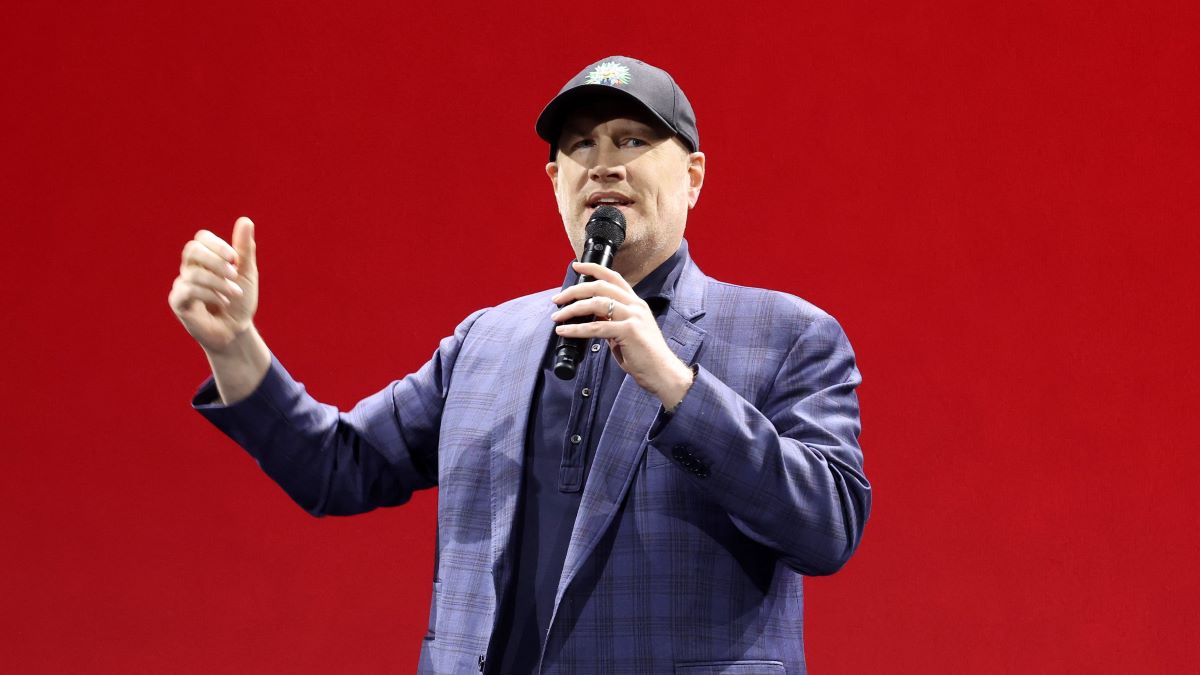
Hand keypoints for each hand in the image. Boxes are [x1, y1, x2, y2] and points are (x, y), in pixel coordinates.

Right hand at [168, 217, 258, 353]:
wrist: (236, 331)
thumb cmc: (240, 301)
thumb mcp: (247, 273)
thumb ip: (244, 249)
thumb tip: (245, 220)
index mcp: (206, 258)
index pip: (201, 238)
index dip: (217, 244)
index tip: (235, 258)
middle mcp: (190, 268)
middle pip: (192, 250)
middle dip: (216, 260)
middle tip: (234, 274)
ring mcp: (182, 284)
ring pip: (194, 272)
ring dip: (219, 283)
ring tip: (234, 294)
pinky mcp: (178, 302)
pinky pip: (187, 290)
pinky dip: (209, 295)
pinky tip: (222, 303)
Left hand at [552, 261, 693, 408]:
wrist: (662, 372)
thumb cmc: (644, 356)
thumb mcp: (626, 332)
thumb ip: (611, 322)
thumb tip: (592, 317)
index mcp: (636, 303)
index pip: (613, 277)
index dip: (594, 269)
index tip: (577, 266)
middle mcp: (635, 305)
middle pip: (600, 287)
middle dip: (574, 290)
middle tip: (557, 299)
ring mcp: (634, 316)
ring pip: (596, 304)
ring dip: (572, 309)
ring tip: (557, 316)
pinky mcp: (629, 331)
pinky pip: (596, 327)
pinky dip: (576, 329)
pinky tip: (564, 332)